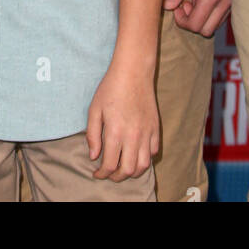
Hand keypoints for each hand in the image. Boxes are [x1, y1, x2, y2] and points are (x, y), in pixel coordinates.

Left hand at [86, 63, 158, 180]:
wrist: (133, 71)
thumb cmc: (111, 88)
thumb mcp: (94, 109)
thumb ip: (92, 135)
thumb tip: (93, 156)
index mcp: (115, 132)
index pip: (109, 164)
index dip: (101, 174)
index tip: (96, 173)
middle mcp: (133, 136)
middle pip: (127, 170)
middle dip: (116, 177)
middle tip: (109, 173)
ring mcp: (147, 132)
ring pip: (143, 165)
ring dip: (132, 172)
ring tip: (123, 168)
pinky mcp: (155, 128)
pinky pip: (153, 152)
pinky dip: (145, 158)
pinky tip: (136, 154)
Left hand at [163, 0, 230, 36]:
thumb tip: (167, 6)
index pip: (195, 25)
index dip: (181, 20)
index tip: (175, 5)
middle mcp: (227, 1)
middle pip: (206, 29)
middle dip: (191, 20)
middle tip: (183, 2)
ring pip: (216, 23)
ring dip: (202, 15)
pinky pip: (223, 14)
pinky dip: (211, 10)